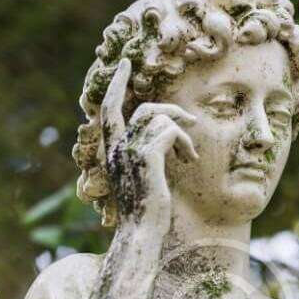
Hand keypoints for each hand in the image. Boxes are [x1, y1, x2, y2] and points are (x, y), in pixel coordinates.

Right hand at [102, 57, 198, 232]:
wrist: (142, 232)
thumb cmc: (146, 212)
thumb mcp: (143, 177)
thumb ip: (145, 153)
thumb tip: (165, 135)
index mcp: (112, 152)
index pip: (109, 109)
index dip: (117, 85)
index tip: (126, 65)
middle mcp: (116, 148)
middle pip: (144, 109)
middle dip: (170, 110)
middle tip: (190, 121)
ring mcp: (130, 151)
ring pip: (160, 118)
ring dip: (182, 133)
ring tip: (189, 154)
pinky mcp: (147, 156)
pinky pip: (170, 131)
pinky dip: (185, 143)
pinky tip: (190, 161)